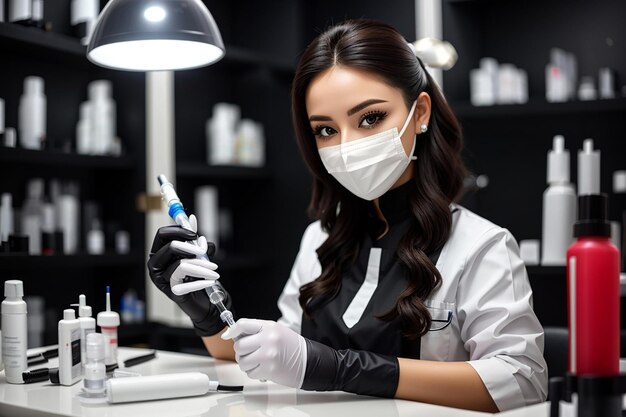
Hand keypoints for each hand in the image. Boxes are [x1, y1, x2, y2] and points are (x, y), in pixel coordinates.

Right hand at [147, 214, 230, 336]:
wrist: (202, 301)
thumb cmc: (197, 275)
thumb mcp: (198, 254)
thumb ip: (195, 239)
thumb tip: (192, 219)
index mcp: (159, 253)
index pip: (162, 235)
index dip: (179, 231)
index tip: (195, 235)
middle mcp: (156, 266)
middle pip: (170, 247)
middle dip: (191, 248)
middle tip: (205, 253)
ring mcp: (162, 280)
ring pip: (181, 265)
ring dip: (202, 266)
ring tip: (215, 271)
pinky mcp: (172, 292)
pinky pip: (187, 283)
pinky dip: (202, 282)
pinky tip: (211, 282)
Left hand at [222, 319, 306, 387]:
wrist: (307, 361)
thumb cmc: (289, 346)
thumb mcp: (274, 330)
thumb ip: (255, 331)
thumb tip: (232, 335)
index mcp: (269, 327)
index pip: (243, 324)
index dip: (232, 330)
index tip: (228, 335)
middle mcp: (268, 340)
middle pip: (239, 345)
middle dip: (241, 351)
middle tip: (249, 352)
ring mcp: (268, 355)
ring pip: (242, 361)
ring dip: (246, 363)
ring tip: (257, 361)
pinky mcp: (268, 370)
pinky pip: (249, 373)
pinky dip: (254, 372)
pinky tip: (264, 368)